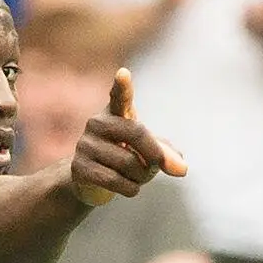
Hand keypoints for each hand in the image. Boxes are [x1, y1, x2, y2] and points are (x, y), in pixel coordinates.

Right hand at [69, 69, 186, 206]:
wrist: (90, 180)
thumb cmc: (125, 156)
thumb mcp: (148, 151)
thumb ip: (167, 155)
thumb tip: (182, 169)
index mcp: (115, 112)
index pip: (119, 96)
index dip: (122, 86)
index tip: (123, 74)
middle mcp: (97, 123)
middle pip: (136, 133)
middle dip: (154, 155)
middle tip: (158, 167)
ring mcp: (85, 145)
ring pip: (128, 163)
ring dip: (142, 177)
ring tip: (138, 178)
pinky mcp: (79, 167)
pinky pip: (115, 180)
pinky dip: (131, 188)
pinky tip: (130, 188)